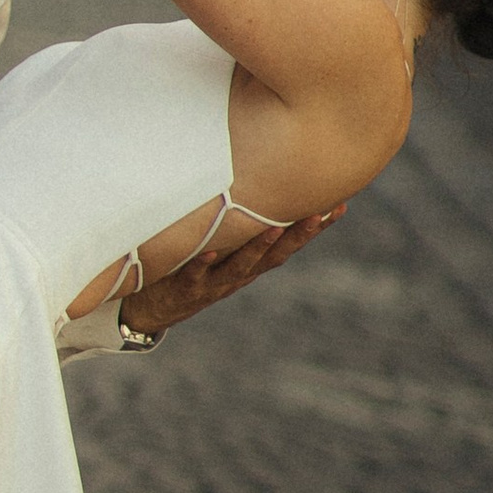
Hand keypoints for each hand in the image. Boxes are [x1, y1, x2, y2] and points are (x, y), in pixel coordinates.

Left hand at [128, 205, 341, 336]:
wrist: (153, 309)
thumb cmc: (191, 266)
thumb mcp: (220, 246)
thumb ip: (238, 222)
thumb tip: (258, 182)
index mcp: (251, 263)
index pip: (290, 244)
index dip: (315, 228)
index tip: (340, 206)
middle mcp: (238, 274)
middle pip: (275, 255)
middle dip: (298, 234)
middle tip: (320, 212)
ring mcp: (212, 282)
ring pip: (241, 265)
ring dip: (259, 246)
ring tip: (275, 226)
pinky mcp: (183, 287)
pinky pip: (193, 274)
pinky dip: (201, 264)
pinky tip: (209, 251)